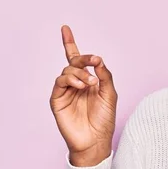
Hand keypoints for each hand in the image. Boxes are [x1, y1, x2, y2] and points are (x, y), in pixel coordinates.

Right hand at [49, 25, 117, 166]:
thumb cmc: (104, 119)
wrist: (96, 140)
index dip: (70, 43)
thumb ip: (104, 75)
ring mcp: (65, 91)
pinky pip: (60, 82)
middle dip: (84, 58)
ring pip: (67, 70)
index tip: (65, 28)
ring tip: (90, 83)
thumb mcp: (110, 93)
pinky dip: (71, 79)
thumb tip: (98, 59)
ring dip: (80, 72)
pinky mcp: (57, 100)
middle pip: (73, 62)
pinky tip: (81, 85)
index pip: (77, 59)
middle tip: (94, 61)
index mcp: (88, 80)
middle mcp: (75, 84)